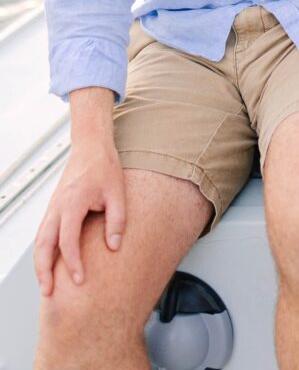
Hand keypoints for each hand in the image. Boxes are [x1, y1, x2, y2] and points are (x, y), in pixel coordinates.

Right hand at [33, 141, 125, 295]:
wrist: (91, 147)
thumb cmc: (104, 167)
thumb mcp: (117, 193)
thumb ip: (117, 221)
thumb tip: (114, 246)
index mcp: (73, 201)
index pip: (68, 239)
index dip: (72, 262)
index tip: (80, 280)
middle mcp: (58, 206)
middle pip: (43, 244)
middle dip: (43, 270)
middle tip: (48, 292)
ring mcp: (53, 207)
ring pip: (39, 240)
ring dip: (40, 263)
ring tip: (45, 285)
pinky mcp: (54, 208)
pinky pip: (43, 233)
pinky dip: (42, 251)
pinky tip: (49, 264)